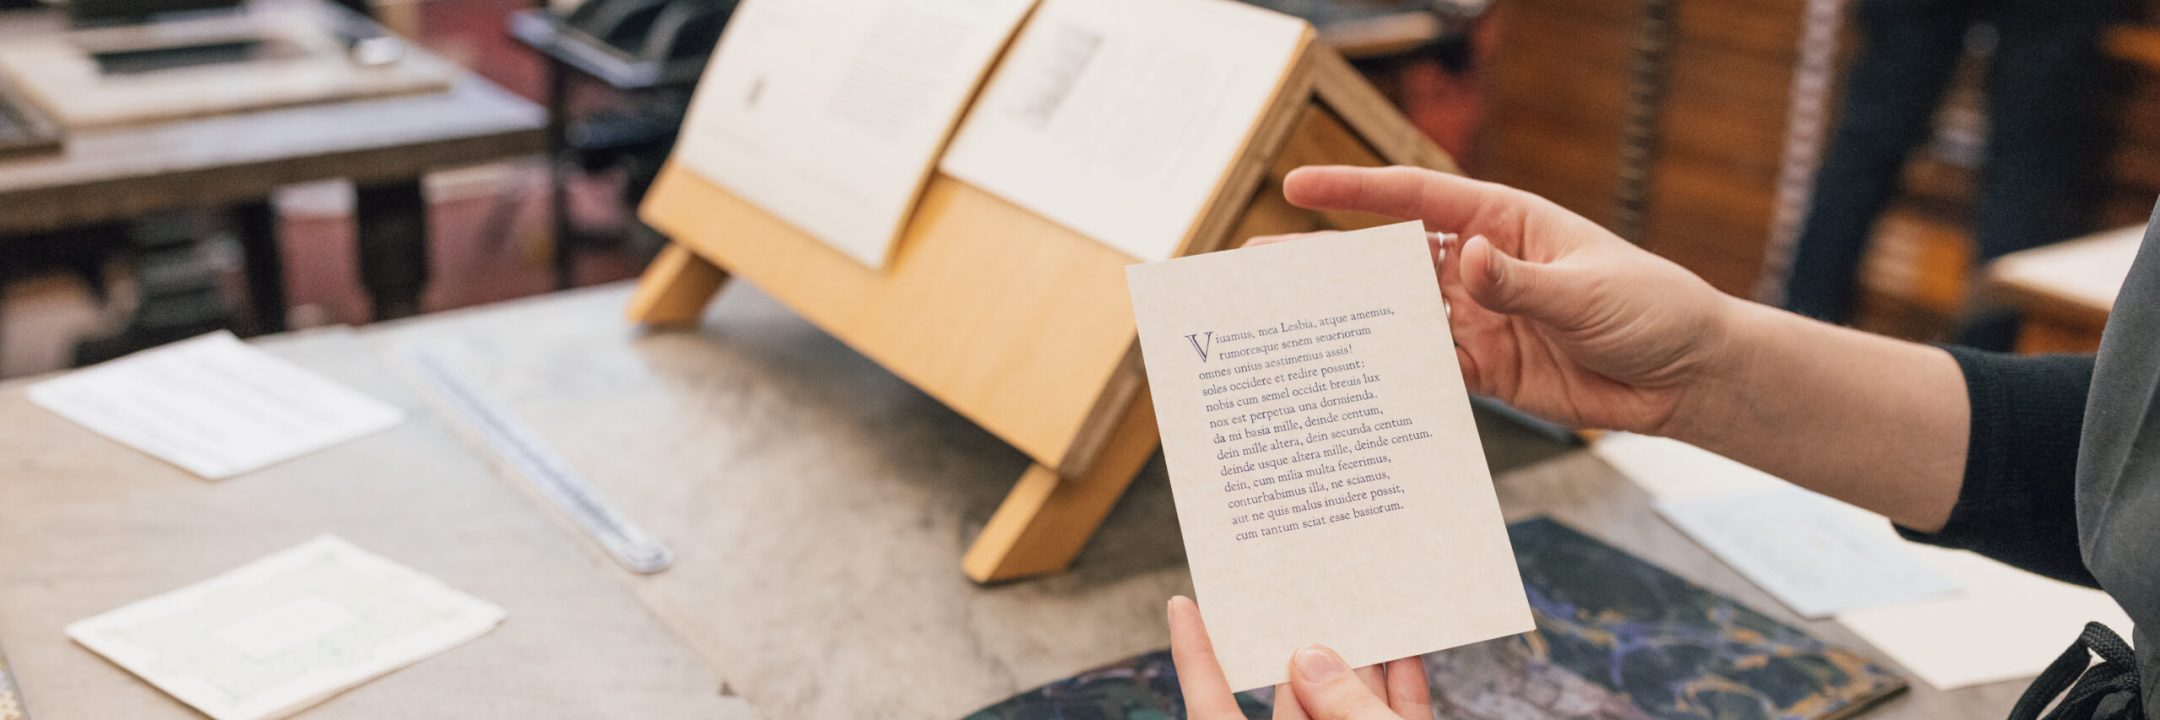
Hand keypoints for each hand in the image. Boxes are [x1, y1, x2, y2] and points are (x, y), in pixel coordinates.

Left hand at [1168, 596, 1430, 719]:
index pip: (1212, 707)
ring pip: (1348, 706)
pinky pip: (1395, 719)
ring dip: (1360, 659)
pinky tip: (1407, 648)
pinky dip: (1401, 688)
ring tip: (1363, 603)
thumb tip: (1311, 659)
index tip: (1181, 603)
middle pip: (1292, 697)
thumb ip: (1342, 709)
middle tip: (1303, 585)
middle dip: (1301, 644)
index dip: (1195, 656)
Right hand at [1248, 165, 1739, 434]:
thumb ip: (1520, 284)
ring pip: (1397, 318)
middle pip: (1391, 261)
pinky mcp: (1487, 371)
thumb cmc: (1652, 310)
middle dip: (1329, 264)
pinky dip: (1389, 379)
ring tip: (1287, 333)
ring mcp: (1479, 319)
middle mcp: (1481, 267)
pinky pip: (1426, 371)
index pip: (1417, 199)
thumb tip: (1466, 263)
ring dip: (1348, 326)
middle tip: (1261, 268)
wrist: (1688, 378)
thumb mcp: (1588, 292)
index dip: (1355, 191)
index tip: (1297, 185)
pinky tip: (1347, 386)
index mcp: (1504, 223)